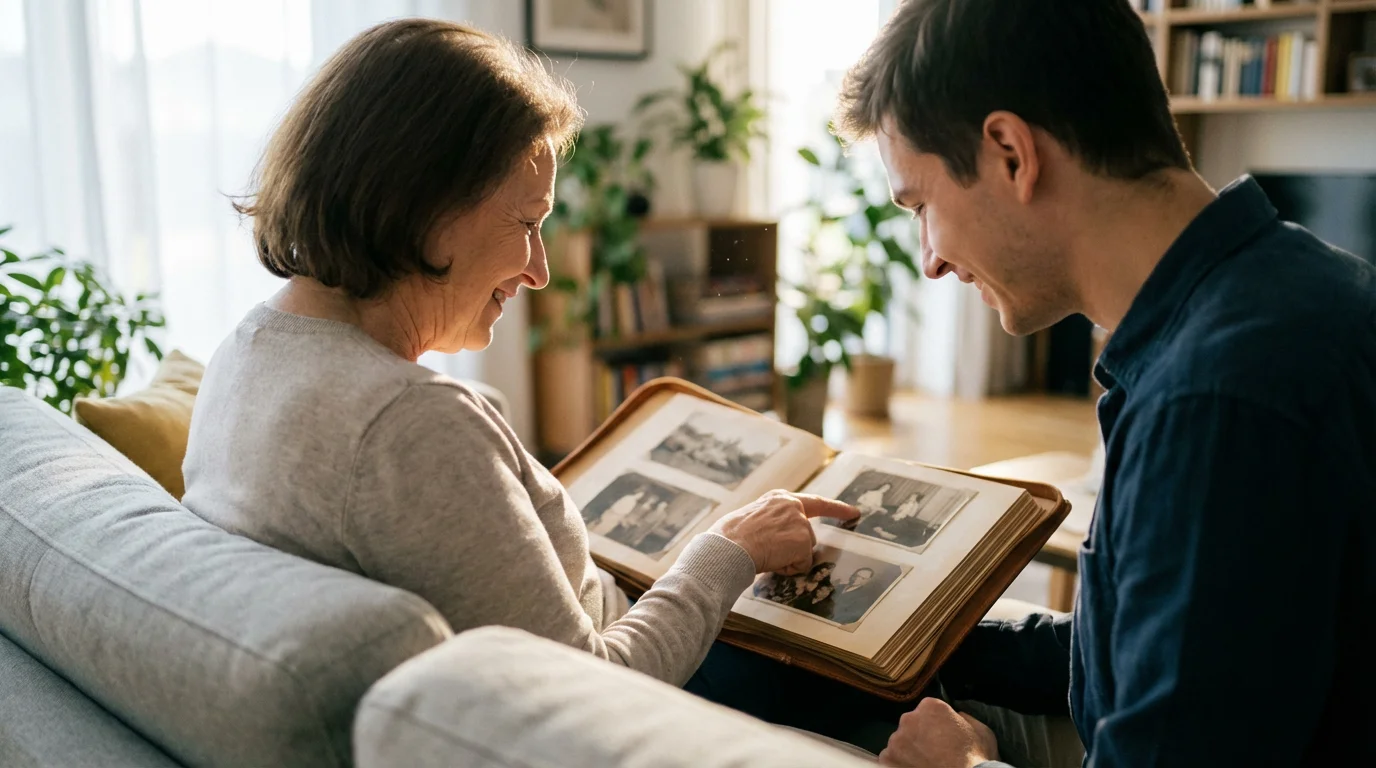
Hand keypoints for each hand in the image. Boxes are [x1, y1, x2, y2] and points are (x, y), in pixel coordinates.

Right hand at [710, 490, 858, 574]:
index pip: (814, 502)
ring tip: (763, 554)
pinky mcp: (804, 541)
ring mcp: (801, 523)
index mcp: (778, 498)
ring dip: (786, 559)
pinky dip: (787, 569)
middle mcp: (793, 506)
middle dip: (797, 549)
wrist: (729, 546)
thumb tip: (776, 539)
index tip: (853, 511)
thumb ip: (771, 522)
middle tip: (772, 551)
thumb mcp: (751, 518)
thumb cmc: (730, 536)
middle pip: (807, 536)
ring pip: (802, 552)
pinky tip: (770, 561)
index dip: (836, 508)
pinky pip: (801, 566)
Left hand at [878, 698, 997, 767]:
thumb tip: (957, 715)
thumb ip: (964, 717)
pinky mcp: (887, 759)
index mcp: (930, 706)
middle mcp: (908, 718)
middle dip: (920, 736)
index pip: (928, 710)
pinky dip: (900, 765)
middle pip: (911, 725)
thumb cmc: (976, 757)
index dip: (936, 724)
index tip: (943, 736)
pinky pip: (891, 760)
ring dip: (909, 751)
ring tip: (925, 763)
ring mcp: (896, 740)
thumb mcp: (981, 730)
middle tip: (934, 752)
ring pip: (900, 743)